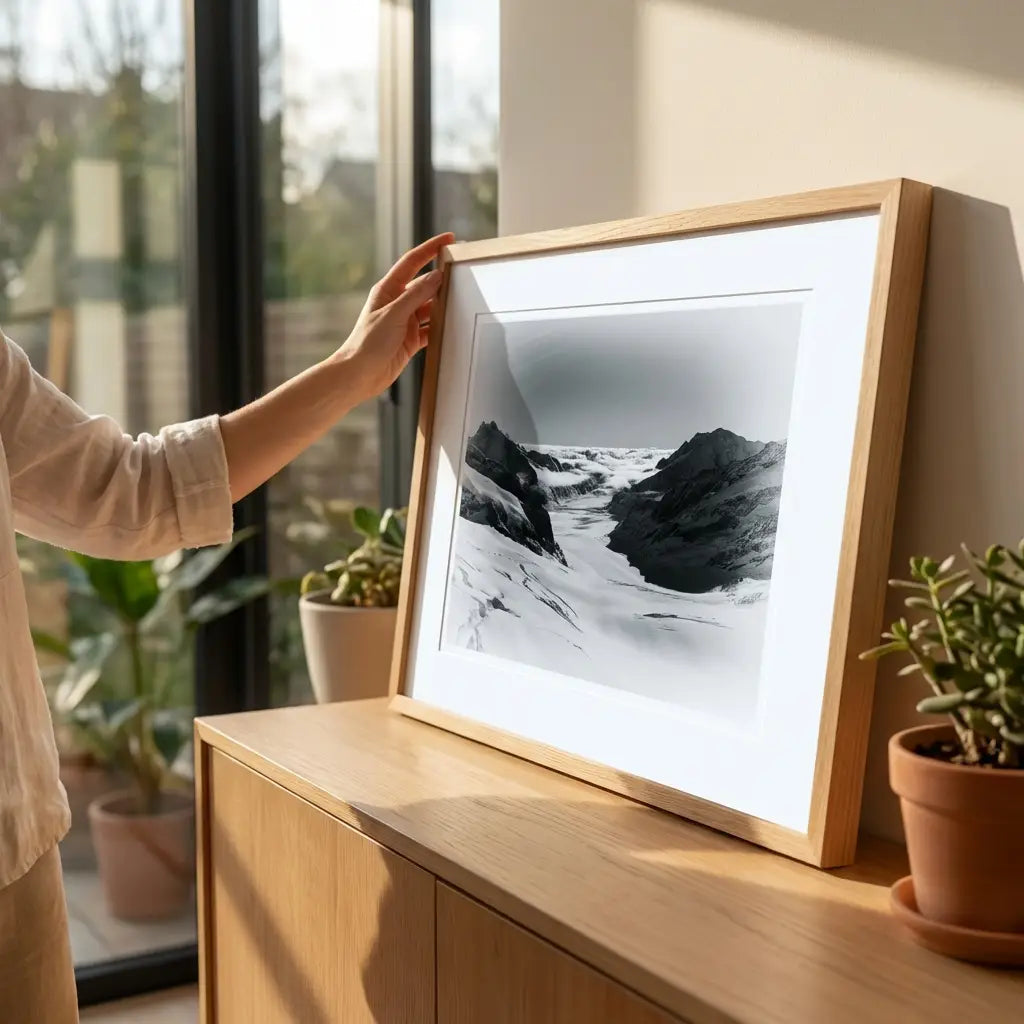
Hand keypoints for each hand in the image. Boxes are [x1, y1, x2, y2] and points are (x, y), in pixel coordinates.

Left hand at [335, 232, 454, 398]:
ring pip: (430, 308)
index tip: (449, 239)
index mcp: (388, 291)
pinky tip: (453, 326)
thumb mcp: (394, 315)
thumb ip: (416, 295)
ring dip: (444, 305)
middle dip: (442, 279)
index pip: (412, 262)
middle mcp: (397, 304)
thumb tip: (436, 276)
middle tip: (464, 272)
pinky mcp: (410, 340)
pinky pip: (431, 329)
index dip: (430, 249)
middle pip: (424, 285)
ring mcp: (405, 322)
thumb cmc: (368, 343)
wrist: (359, 375)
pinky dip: (441, 328)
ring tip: (464, 300)